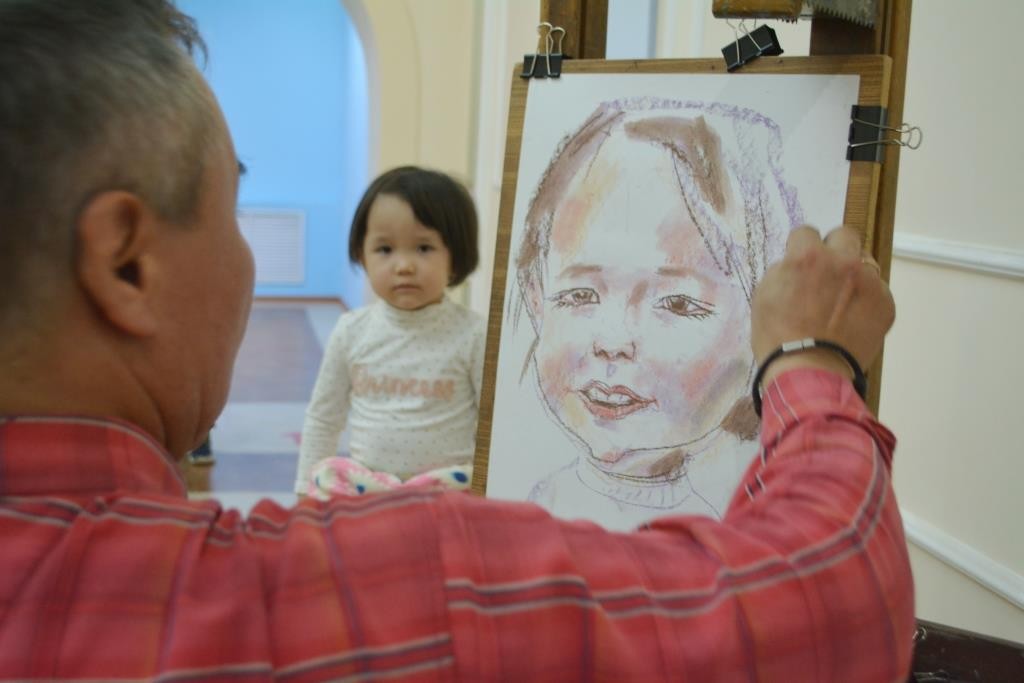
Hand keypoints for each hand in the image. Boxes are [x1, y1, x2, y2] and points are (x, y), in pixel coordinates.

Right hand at [750, 226, 894, 384]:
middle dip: (834, 248)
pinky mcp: (885, 303)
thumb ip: (784, 270)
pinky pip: (877, 291)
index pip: (806, 232)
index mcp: (807, 257)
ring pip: (864, 262)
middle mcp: (842, 262)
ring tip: (842, 300)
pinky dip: (865, 301)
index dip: (800, 248)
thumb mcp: (764, 295)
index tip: (800, 264)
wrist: (808, 371)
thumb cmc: (777, 336)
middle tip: (827, 270)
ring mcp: (868, 282)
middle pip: (845, 234)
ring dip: (853, 273)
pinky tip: (852, 320)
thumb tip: (797, 265)